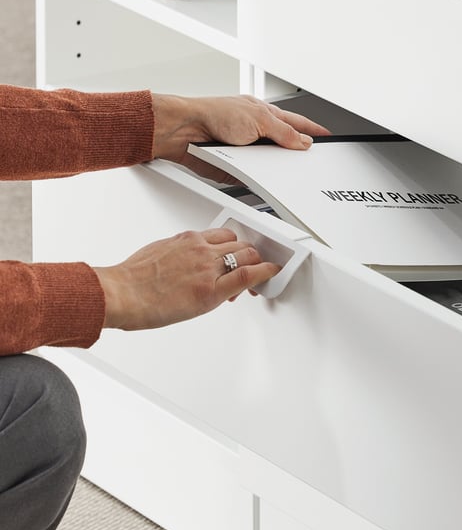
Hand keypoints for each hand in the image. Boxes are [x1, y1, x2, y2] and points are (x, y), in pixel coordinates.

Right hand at [93, 228, 279, 330]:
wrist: (121, 293)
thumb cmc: (132, 280)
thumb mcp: (157, 253)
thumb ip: (178, 254)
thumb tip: (186, 262)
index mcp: (186, 239)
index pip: (222, 235)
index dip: (235, 246)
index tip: (238, 254)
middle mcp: (200, 249)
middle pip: (239, 244)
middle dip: (249, 256)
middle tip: (250, 270)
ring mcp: (207, 267)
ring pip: (247, 255)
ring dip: (257, 265)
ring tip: (259, 278)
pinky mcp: (211, 289)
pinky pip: (247, 275)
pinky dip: (265, 272)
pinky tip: (272, 273)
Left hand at [151, 94, 330, 175]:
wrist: (185, 131)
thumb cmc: (213, 114)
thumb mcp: (258, 119)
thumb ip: (283, 132)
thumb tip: (303, 141)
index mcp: (266, 115)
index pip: (296, 124)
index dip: (313, 131)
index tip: (327, 137)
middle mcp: (258, 132)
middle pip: (285, 147)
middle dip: (297, 156)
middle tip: (311, 164)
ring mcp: (248, 150)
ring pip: (271, 165)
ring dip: (277, 170)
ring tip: (287, 175)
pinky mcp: (237, 167)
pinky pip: (255, 178)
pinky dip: (261, 181)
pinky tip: (266, 183)